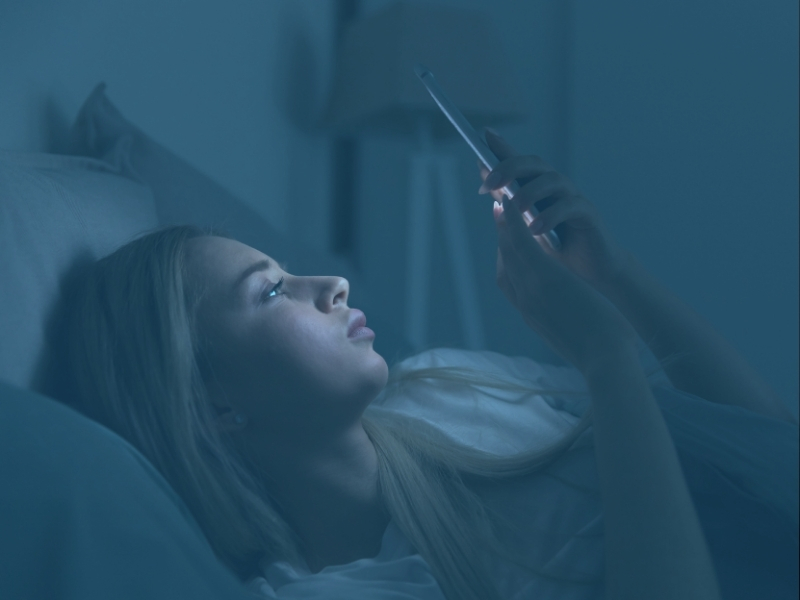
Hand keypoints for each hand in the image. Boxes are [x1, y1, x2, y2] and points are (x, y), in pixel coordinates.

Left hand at [479, 130, 630, 294]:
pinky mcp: (589, 215)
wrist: (588, 274)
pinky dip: (551, 216)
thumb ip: (508, 205)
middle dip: (509, 168)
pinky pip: (571, 206)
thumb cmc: (554, 250)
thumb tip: (486, 184)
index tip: (483, 134)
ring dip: (531, 192)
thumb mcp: (524, 229)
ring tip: (516, 210)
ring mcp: (573, 198)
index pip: (518, 162)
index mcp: (537, 189)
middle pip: (535, 164)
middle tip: (490, 184)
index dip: (502, 147)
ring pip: (554, 180)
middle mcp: (555, 187)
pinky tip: (535, 230)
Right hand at [493, 196, 636, 373]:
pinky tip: (512, 204)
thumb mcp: (574, 336)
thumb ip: (564, 321)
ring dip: (503, 223)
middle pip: (505, 262)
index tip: (505, 240)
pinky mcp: (546, 279)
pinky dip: (513, 222)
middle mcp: (525, 302)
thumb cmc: (599, 353)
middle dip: (500, 235)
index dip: (505, 256)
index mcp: (532, 315)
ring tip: (502, 200)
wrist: (605, 361)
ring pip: (509, 250)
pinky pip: (523, 244)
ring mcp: (532, 290)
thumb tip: (573, 315)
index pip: (510, 282)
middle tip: (498, 211)